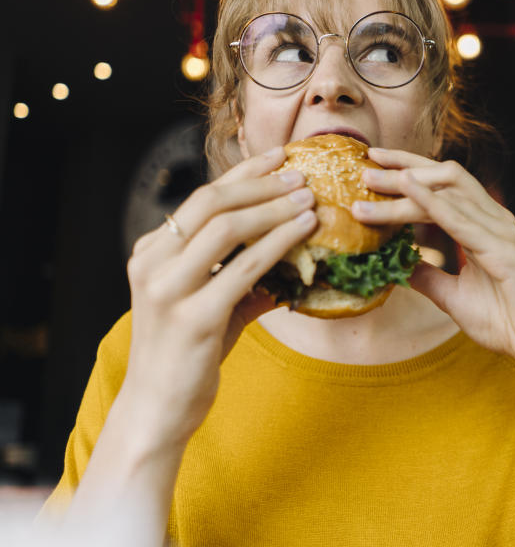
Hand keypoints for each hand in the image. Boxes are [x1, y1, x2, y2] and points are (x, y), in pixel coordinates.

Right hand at [123, 147, 316, 443]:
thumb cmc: (187, 356)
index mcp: (151, 252)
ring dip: (274, 209)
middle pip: (211, 203)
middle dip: (261, 184)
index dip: (244, 174)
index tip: (279, 157)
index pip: (201, 198)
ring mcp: (169, 289)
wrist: (158, 409)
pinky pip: (244, 269)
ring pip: (226, 228)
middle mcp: (153, 263)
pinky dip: (278, 244)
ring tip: (309, 199)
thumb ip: (243, 277)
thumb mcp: (211, 305)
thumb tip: (295, 256)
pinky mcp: (193, 318)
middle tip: (301, 175)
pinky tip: (304, 232)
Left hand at [354, 149, 514, 374]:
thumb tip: (398, 265)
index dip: (409, 170)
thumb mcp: (453, 296)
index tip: (373, 166)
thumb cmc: (506, 321)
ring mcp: (500, 232)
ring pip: (449, 193)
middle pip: (446, 176)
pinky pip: (461, 220)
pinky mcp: (502, 251)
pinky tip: (408, 190)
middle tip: (365, 166)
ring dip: (407, 185)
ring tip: (373, 181)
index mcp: (485, 226)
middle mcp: (494, 220)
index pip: (444, 185)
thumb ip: (428, 276)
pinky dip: (432, 202)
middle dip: (404, 166)